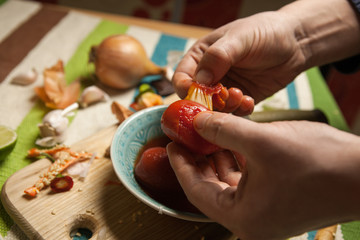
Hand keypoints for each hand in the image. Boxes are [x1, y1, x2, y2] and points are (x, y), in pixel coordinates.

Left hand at [166, 111, 359, 239]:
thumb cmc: (319, 163)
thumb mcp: (262, 141)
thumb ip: (223, 130)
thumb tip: (196, 121)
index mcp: (242, 217)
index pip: (195, 190)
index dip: (180, 165)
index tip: (171, 143)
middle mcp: (250, 219)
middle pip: (209, 186)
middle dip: (197, 158)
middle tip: (186, 135)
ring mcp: (264, 210)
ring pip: (227, 180)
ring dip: (216, 156)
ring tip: (205, 132)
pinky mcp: (275, 198)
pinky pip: (245, 178)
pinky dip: (234, 159)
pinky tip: (229, 139)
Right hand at [173, 11, 305, 104]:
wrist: (296, 43)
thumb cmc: (266, 32)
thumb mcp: (240, 38)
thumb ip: (218, 56)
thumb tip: (199, 80)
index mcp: (202, 56)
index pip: (182, 77)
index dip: (185, 88)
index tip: (196, 95)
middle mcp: (210, 74)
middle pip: (196, 98)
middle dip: (207, 103)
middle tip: (224, 99)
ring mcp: (225, 88)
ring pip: (214, 109)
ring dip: (225, 108)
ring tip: (241, 96)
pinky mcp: (241, 99)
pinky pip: (234, 113)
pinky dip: (239, 111)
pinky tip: (250, 100)